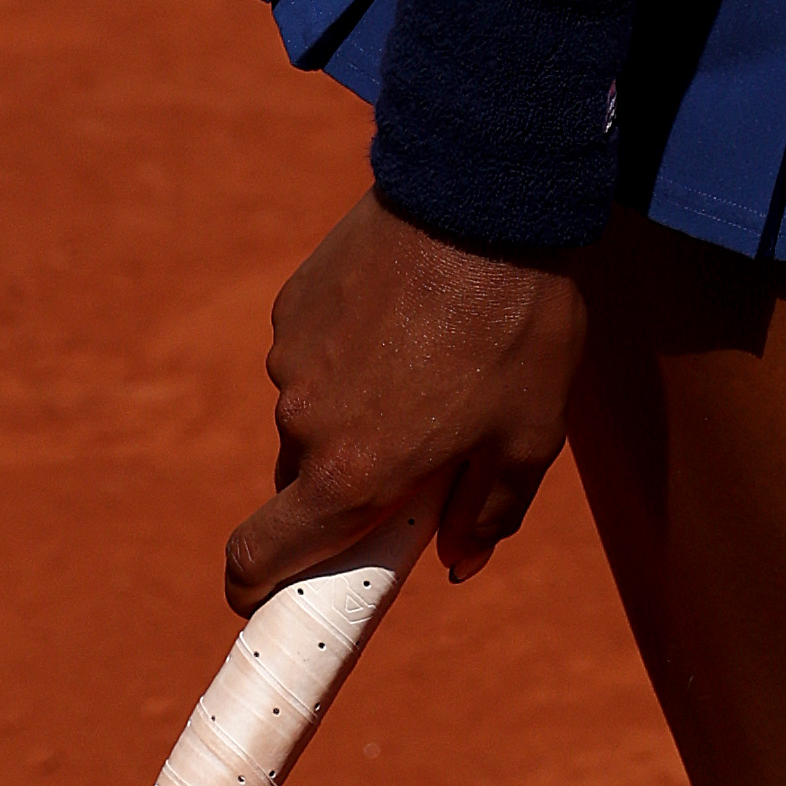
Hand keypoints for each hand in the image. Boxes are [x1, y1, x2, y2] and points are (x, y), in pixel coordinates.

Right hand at [223, 188, 587, 612]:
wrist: (488, 195)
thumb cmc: (519, 322)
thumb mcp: (530, 431)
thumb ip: (490, 510)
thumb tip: (457, 561)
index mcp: (350, 475)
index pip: (257, 557)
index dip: (255, 585)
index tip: (270, 591)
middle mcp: (303, 422)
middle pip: (304, 480)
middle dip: (348, 477)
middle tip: (417, 441)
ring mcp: (292, 355)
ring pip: (312, 408)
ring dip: (355, 402)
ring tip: (430, 353)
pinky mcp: (297, 299)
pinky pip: (314, 346)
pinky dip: (349, 344)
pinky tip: (406, 307)